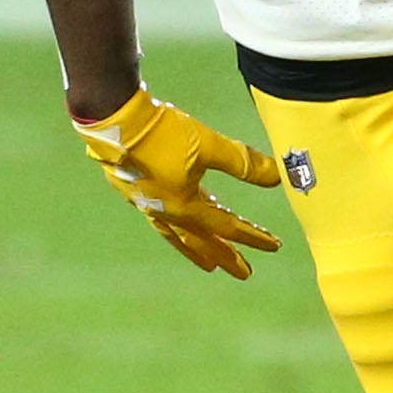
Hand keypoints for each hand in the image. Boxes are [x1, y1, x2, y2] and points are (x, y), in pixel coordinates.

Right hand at [73, 85, 281, 278]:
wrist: (115, 120)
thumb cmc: (162, 133)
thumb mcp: (208, 145)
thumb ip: (243, 163)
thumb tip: (278, 176)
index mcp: (184, 206)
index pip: (227, 226)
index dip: (252, 236)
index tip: (273, 246)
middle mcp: (166, 212)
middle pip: (201, 240)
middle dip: (224, 255)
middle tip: (243, 272)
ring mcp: (148, 204)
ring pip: (178, 235)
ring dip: (196, 249)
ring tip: (208, 264)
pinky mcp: (135, 191)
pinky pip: (162, 220)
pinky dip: (176, 228)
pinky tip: (176, 223)